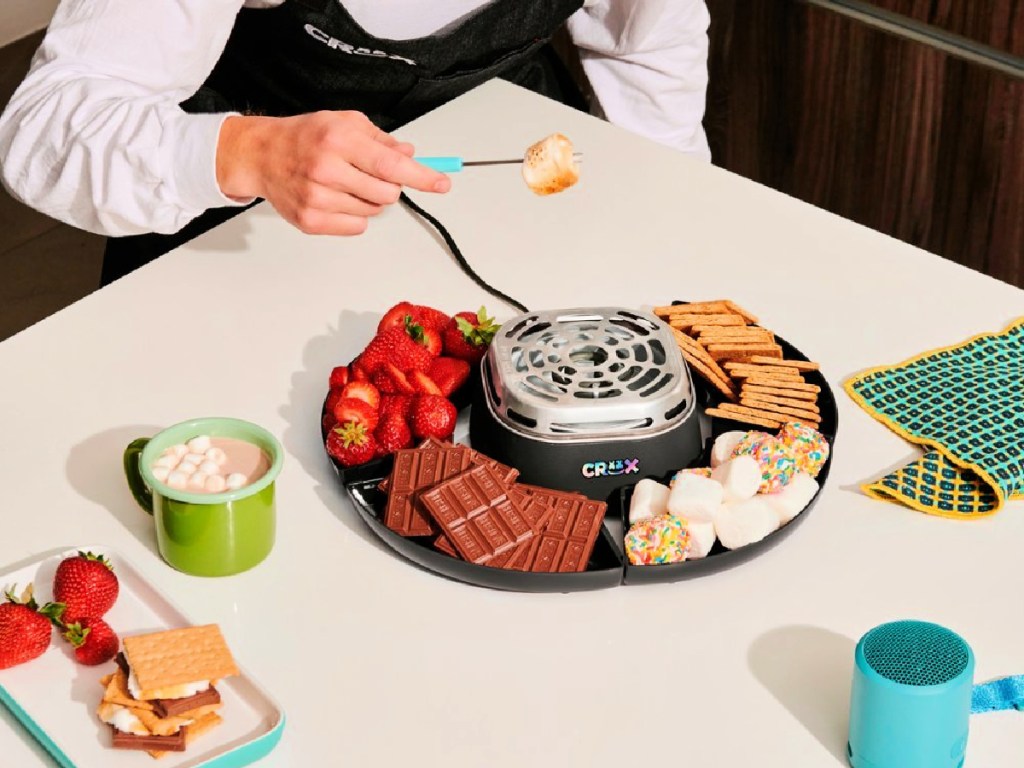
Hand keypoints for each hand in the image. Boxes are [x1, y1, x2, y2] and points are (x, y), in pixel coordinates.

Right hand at [216, 111, 450, 235]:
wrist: (261, 155)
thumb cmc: (304, 137)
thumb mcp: (344, 123)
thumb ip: (381, 140)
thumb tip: (410, 155)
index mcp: (338, 139)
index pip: (390, 164)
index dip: (421, 177)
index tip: (441, 183)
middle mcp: (327, 169)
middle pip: (387, 193)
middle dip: (389, 186)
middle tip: (370, 174)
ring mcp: (317, 198)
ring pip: (374, 211)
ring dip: (370, 199)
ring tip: (345, 183)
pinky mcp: (311, 221)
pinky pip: (357, 226)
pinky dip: (355, 215)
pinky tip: (336, 198)